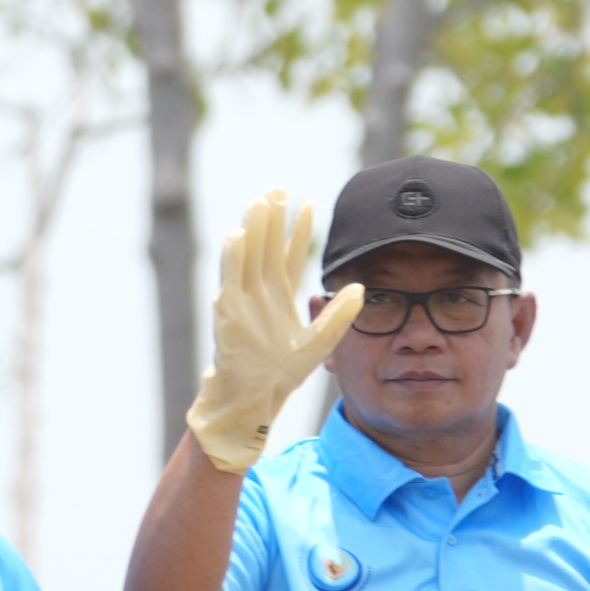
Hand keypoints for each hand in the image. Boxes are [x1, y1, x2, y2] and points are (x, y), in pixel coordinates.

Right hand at [182, 195, 361, 473]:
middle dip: (272, 219)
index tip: (309, 204)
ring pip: (247, 256)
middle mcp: (258, 294)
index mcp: (278, 298)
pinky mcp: (228, 312)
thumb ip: (340, 316)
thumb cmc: (281, 375)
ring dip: (253, 229)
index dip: (298, 231)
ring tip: (260, 202)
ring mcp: (241, 300)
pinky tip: (238, 234)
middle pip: (266, 248)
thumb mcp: (321, 342)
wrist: (254, 400)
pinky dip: (233, 257)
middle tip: (278, 190)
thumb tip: (361, 288)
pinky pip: (230, 279)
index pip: (288, 256)